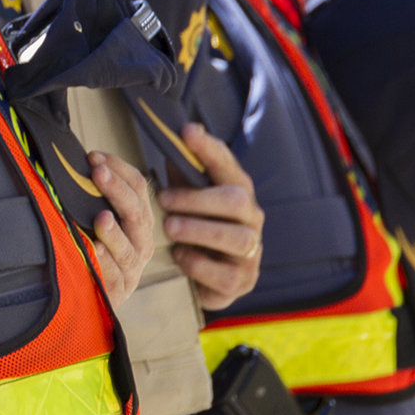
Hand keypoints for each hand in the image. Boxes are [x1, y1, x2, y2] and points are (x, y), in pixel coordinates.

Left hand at [88, 151, 154, 306]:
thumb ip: (94, 197)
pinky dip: (104, 263)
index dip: (119, 169)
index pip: (138, 188)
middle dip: (117, 190)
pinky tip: (95, 251)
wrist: (93, 294)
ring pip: (128, 249)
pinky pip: (113, 276)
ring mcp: (131, 268)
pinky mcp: (118, 290)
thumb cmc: (94, 249)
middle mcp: (141, 242)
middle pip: (136, 213)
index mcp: (139, 220)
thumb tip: (77, 165)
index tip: (94, 157)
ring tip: (102, 218)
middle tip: (98, 172)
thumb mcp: (98, 220)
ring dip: (114, 232)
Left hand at [160, 124, 262, 310]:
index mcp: (238, 193)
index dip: (209, 149)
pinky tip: (180, 256)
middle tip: (163, 199)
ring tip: (170, 228)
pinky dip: (199, 264)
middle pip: (237, 201)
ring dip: (199, 230)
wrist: (206, 279)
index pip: (228, 165)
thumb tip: (176, 133)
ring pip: (237, 238)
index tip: (186, 132)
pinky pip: (225, 275)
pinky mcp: (242, 282)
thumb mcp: (187, 197)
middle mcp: (251, 220)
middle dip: (197, 198)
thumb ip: (183, 170)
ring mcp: (251, 253)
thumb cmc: (195, 227)